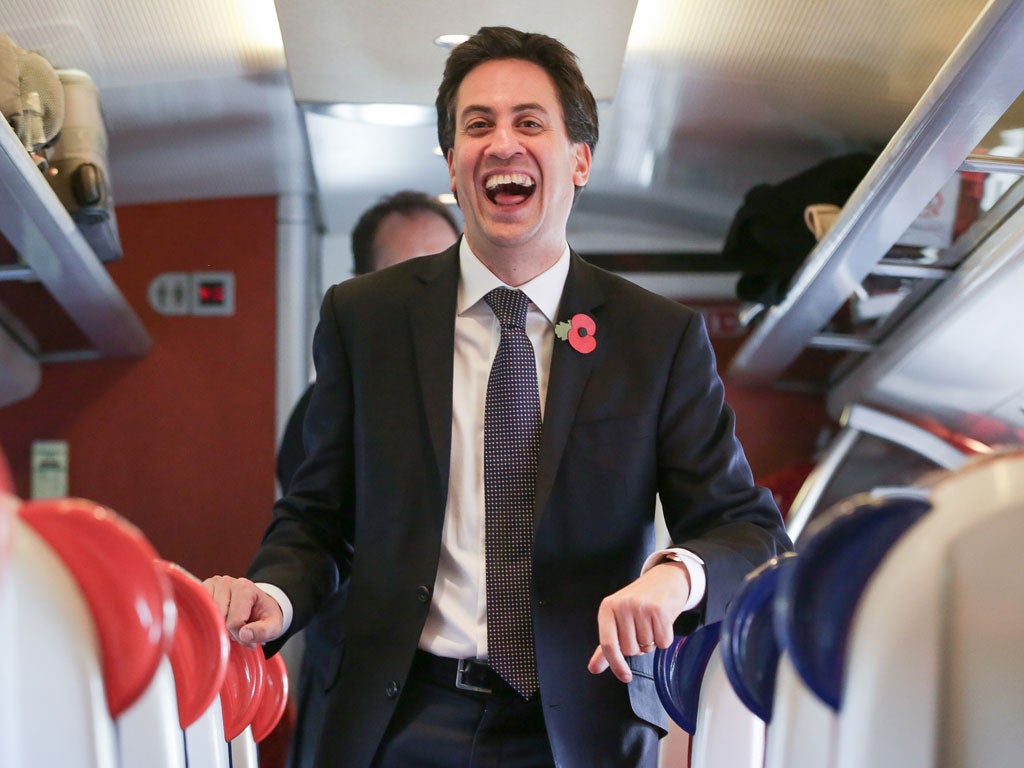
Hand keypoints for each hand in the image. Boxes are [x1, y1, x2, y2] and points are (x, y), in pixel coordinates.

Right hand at [203, 575, 283, 647]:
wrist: (258, 604)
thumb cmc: (264, 616)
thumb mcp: (273, 626)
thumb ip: (263, 631)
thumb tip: (244, 635)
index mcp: (245, 588)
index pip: (234, 622)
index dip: (240, 636)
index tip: (248, 637)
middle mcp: (227, 582)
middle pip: (219, 619)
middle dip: (228, 632)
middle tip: (238, 630)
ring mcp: (213, 584)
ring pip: (207, 616)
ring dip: (217, 626)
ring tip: (229, 623)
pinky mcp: (202, 589)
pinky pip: (198, 610)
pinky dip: (206, 619)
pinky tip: (217, 619)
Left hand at [587, 561, 690, 682]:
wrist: (665, 580)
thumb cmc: (639, 603)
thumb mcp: (618, 619)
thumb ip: (607, 645)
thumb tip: (593, 669)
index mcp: (607, 608)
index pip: (607, 644)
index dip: (615, 664)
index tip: (625, 676)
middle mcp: (622, 605)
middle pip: (629, 649)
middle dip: (638, 646)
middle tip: (641, 628)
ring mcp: (640, 606)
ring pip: (646, 647)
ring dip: (651, 641)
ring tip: (651, 623)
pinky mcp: (659, 610)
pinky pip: (663, 642)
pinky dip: (664, 639)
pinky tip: (662, 623)